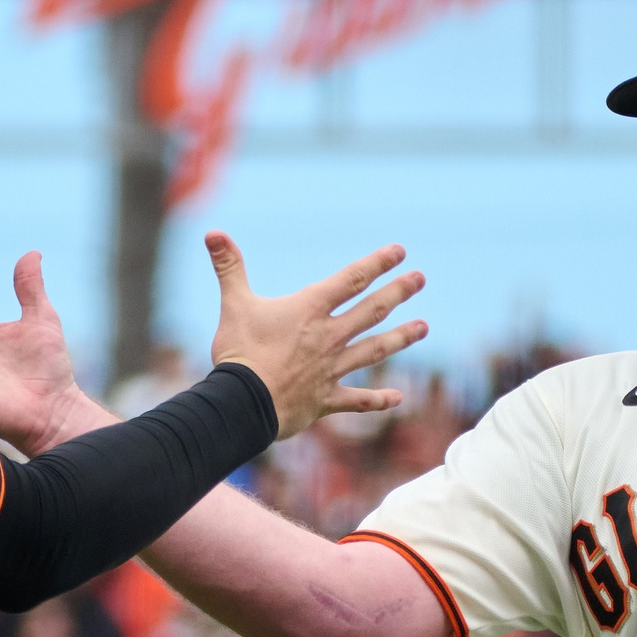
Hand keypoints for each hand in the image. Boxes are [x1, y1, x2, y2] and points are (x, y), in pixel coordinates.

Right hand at [205, 232, 426, 440]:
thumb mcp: (233, 304)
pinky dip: (377, 400)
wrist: (242, 404)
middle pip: (371, 310)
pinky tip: (398, 398)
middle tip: (421, 279)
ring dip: (400, 337)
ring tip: (423, 327)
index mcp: (310, 310)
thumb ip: (229, 267)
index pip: (351, 280)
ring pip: (373, 350)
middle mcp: (328, 337)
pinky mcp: (325, 399)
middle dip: (398, 292)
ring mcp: (330, 369)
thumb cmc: (239, 353)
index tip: (400, 251)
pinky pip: (356, 400)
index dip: (376, 263)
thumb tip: (212, 232)